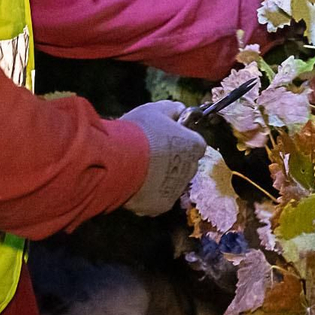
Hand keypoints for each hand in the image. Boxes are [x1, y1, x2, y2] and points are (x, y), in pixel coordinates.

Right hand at [118, 100, 208, 215]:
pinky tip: (135, 182)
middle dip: (173, 159)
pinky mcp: (162, 205)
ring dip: (161, 177)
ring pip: (172, 182)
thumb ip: (172, 109)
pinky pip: (157, 198)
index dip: (180, 139)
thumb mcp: (155, 109)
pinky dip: (149, 193)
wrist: (119, 160)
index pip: (194, 143)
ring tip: (139, 168)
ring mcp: (177, 189)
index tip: (165, 136)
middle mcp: (191, 169)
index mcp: (195, 146)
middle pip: (185, 164)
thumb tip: (180, 110)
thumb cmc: (140, 132)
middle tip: (151, 152)